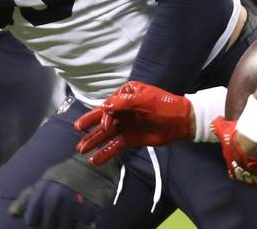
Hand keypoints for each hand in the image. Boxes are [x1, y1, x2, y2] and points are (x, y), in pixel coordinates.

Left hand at [9, 154, 121, 228]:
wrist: (96, 164)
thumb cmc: (68, 174)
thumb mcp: (46, 180)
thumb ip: (27, 197)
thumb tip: (12, 214)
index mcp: (42, 191)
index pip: (31, 220)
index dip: (38, 220)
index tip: (47, 214)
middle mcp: (54, 199)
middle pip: (45, 228)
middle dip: (53, 225)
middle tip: (63, 215)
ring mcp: (70, 207)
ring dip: (66, 226)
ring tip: (72, 217)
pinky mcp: (86, 213)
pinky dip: (80, 228)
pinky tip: (82, 222)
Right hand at [74, 81, 191, 164]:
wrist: (180, 122)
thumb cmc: (164, 105)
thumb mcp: (145, 99)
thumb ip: (124, 103)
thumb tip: (104, 107)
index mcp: (125, 96)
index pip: (109, 106)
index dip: (104, 116)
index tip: (107, 125)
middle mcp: (123, 110)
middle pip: (102, 119)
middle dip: (89, 125)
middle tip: (77, 129)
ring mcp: (126, 125)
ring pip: (106, 134)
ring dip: (94, 141)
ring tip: (81, 150)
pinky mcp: (131, 139)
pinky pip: (115, 146)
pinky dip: (105, 153)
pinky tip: (95, 160)